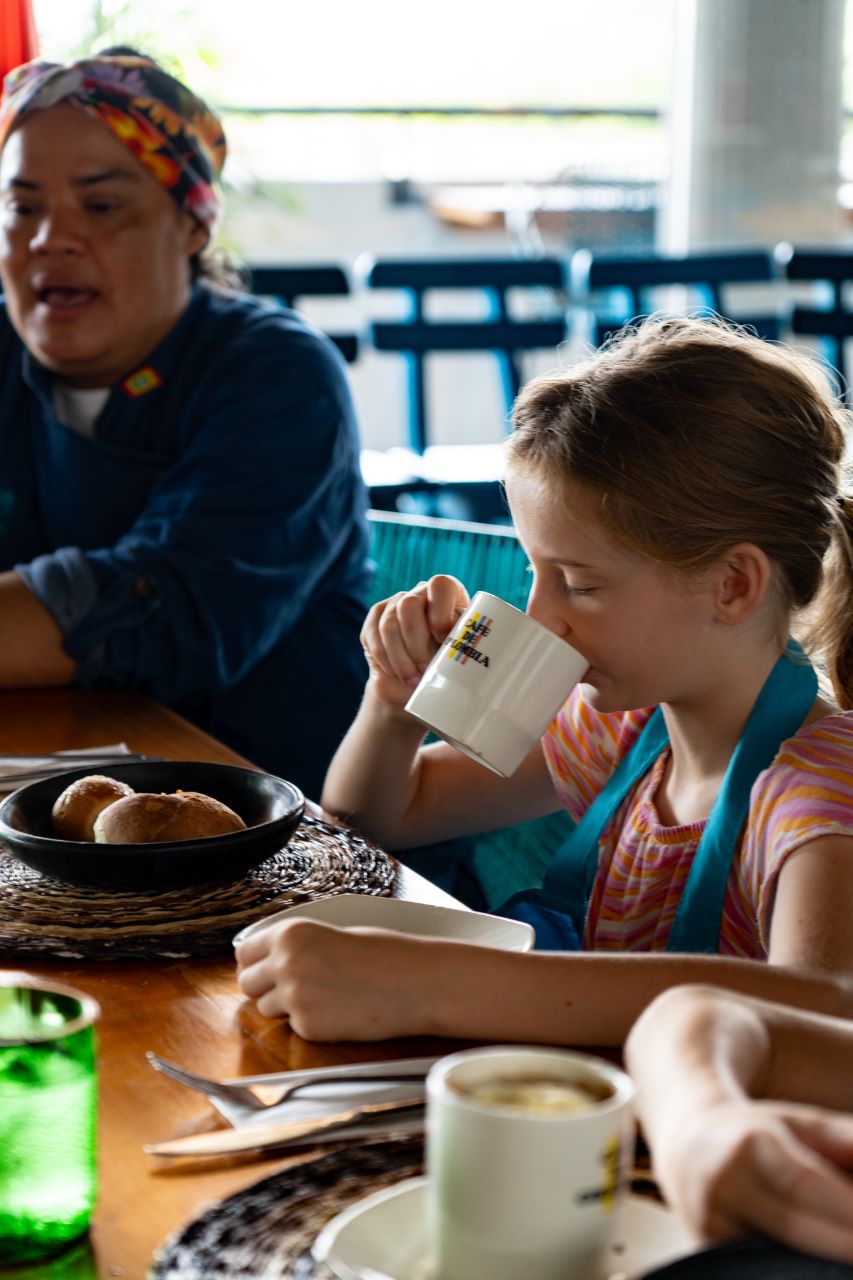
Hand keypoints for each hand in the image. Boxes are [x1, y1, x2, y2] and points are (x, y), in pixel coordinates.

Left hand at [235, 918, 438, 1040]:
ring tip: (323, 997)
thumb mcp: (333, 934)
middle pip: (247, 983)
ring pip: (265, 1008)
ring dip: (286, 1006)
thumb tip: (269, 960)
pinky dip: (310, 1023)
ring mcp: (295, 997)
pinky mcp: (308, 1027)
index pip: (245, 952)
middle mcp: (286, 963)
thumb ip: (298, 946)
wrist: (415, 983)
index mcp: (291, 933)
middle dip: (263, 986)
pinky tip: (338, 1011)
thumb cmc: (383, 955)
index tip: (262, 968)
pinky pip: (294, 1027)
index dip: (254, 962)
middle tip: (290, 987)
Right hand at [360, 575, 468, 707]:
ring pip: (389, 624)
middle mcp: (420, 592)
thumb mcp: (462, 651)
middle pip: (409, 605)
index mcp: (448, 592)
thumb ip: (461, 641)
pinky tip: (397, 673)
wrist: (421, 680)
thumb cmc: (449, 663)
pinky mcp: (375, 618)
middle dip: (416, 644)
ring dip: (400, 658)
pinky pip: (374, 635)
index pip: (440, 585)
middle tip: (425, 670)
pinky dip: (386, 660)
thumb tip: (457, 645)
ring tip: (413, 679)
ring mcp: (394, 602)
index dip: (440, 615)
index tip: (443, 642)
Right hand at [653, 1099, 852, 1262]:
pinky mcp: (706, 1257)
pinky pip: (756, 1272)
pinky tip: (814, 1270)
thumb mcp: (800, 1124)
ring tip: (843, 1263)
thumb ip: (845, 1139)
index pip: (801, 1183)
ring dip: (814, 1267)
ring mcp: (710, 1228)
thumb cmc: (756, 1136)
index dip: (844, 1208)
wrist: (689, 1149)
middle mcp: (723, 1187)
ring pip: (771, 1262)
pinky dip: (790, 1273)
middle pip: (791, 1229)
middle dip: (841, 1246)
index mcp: (748, 1146)